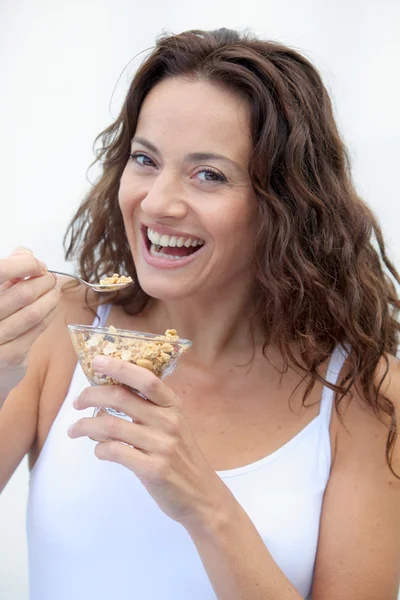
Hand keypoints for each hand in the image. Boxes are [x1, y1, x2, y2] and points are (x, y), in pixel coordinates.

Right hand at [0, 247, 59, 396]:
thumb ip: (6, 270)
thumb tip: (26, 253)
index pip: (1, 270)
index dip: (26, 264)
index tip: (38, 265)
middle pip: (22, 293)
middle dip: (44, 282)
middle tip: (52, 279)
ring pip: (33, 313)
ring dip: (51, 299)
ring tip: (55, 291)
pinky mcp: (8, 357)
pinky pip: (36, 330)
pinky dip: (49, 315)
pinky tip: (52, 308)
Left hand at [68, 355, 232, 530]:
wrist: (202, 496)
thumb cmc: (182, 457)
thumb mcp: (173, 426)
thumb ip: (149, 409)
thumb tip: (108, 395)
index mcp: (173, 406)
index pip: (146, 378)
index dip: (120, 366)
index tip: (97, 360)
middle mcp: (168, 421)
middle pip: (120, 397)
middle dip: (91, 395)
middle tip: (77, 402)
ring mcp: (161, 446)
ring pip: (111, 425)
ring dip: (85, 425)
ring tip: (74, 430)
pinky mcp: (152, 470)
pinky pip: (114, 451)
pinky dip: (99, 449)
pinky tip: (99, 450)